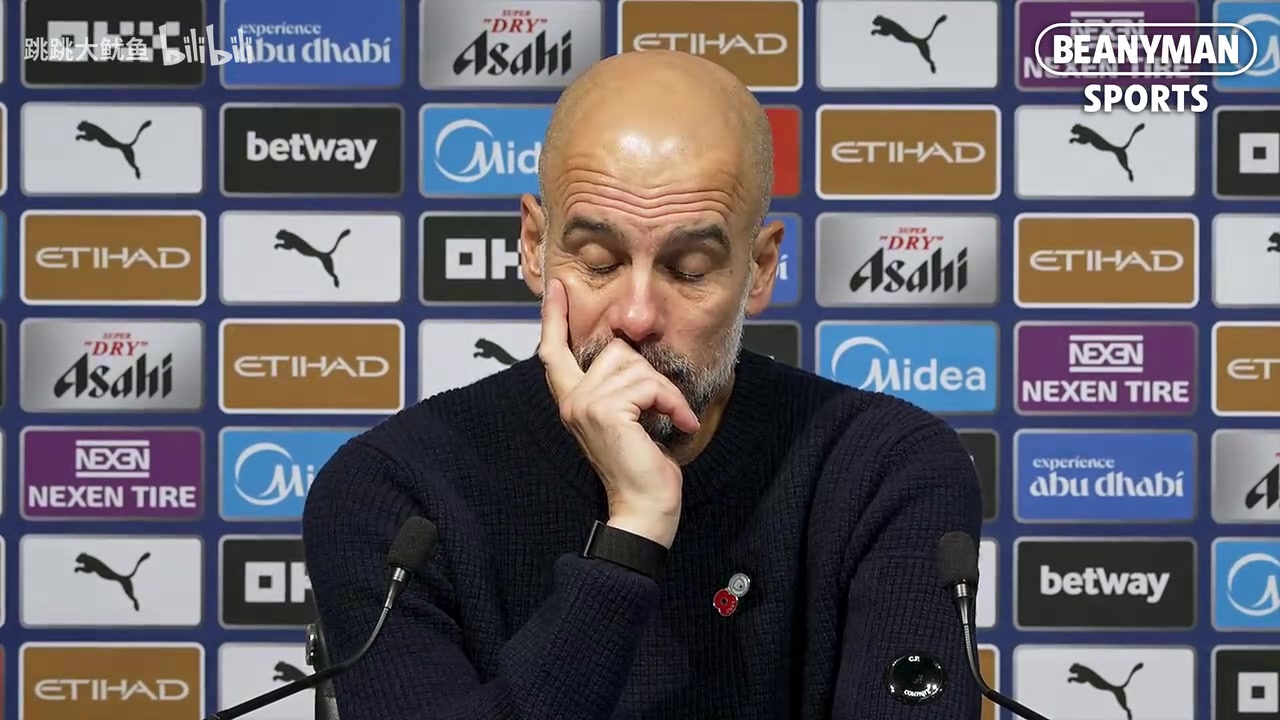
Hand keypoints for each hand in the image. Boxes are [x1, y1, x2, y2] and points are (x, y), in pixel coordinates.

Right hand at [538, 279, 699, 547]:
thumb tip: (627, 349)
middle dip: (650, 374)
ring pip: (636, 365)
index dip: (554, 317)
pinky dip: (671, 402)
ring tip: (672, 419)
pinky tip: (679, 424)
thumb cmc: (642, 467)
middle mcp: (571, 401)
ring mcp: (584, 405)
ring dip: (665, 392)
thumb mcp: (627, 417)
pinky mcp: (605, 411)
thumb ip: (618, 386)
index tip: (557, 286)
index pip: (554, 352)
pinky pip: (648, 384)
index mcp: (573, 402)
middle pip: (615, 350)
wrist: (645, 509)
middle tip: (666, 408)